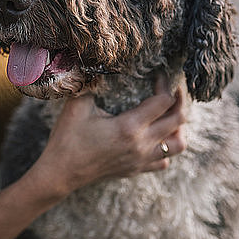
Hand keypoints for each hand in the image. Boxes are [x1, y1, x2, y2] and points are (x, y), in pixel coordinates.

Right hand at [28, 74, 186, 198]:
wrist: (60, 172)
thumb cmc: (67, 137)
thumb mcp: (77, 105)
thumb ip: (92, 84)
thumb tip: (99, 65)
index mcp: (129, 127)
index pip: (163, 101)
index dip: (165, 84)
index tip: (158, 75)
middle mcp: (141, 145)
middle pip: (178, 121)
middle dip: (179, 101)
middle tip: (171, 89)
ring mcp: (141, 160)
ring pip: (178, 144)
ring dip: (178, 127)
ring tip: (168, 115)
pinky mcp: (136, 169)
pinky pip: (164, 160)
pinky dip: (166, 147)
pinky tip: (154, 137)